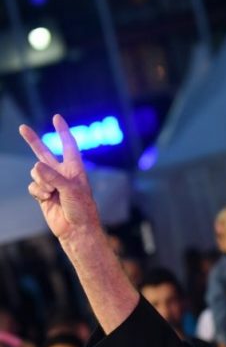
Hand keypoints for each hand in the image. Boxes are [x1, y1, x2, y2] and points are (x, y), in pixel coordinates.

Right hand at [19, 115, 99, 239]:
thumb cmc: (81, 208)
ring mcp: (51, 183)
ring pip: (36, 173)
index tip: (57, 118)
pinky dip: (38, 192)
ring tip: (53, 193)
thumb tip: (36, 165)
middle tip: (22, 127)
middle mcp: (62, 173)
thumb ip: (53, 176)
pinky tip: (48, 199)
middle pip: (44, 153)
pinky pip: (33, 186)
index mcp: (74, 168)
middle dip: (33, 140)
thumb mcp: (71, 189)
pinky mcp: (43, 194)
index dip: (62, 131)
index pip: (68, 145)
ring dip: (42, 182)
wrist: (76, 229)